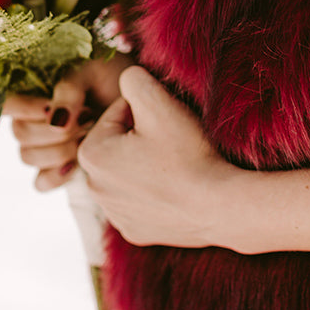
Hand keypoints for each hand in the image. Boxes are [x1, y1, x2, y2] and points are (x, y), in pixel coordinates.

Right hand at [3, 51, 131, 191]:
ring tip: (89, 134)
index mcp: (35, 90)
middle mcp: (35, 118)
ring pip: (28, 157)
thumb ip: (70, 88)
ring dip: (59, 149)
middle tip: (88, 118)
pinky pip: (41, 182)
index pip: (6, 103)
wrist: (141, 99)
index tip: (51, 106)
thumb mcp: (93, 70)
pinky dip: (56, 175)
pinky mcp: (60, 166)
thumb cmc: (114, 76)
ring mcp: (46, 145)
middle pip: (20, 134)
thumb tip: (55, 121)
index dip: (24, 109)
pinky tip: (76, 164)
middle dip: (54, 130)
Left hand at [78, 66, 237, 247]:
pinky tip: (176, 190)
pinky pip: (140, 201)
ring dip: (146, 163)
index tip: (166, 124)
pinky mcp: (134, 231)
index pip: (116, 113)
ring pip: (128, 172)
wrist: (218, 207)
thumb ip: (133, 78)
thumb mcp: (158, 101)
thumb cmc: (187, 154)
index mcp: (91, 154)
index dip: (146, 111)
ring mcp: (115, 214)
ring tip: (176, 165)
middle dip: (141, 137)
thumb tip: (127, 80)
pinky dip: (155, 193)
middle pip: (119, 144)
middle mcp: (93, 188)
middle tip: (172, 143)